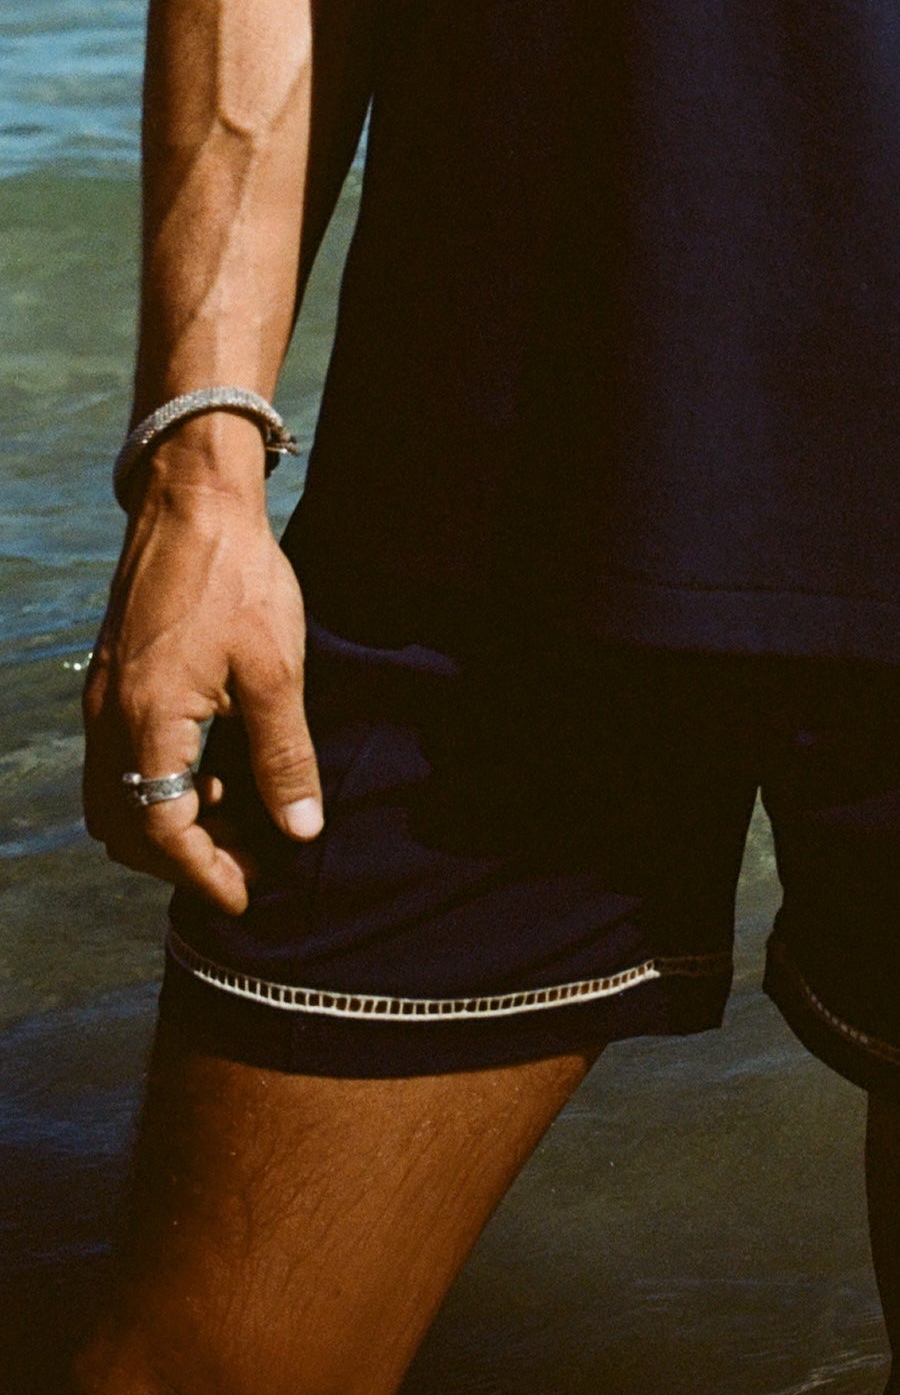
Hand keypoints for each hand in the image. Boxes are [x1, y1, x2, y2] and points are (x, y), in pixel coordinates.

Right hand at [82, 468, 322, 917]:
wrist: (193, 498)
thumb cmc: (239, 576)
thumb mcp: (276, 669)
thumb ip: (284, 755)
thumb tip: (299, 830)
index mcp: (147, 722)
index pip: (162, 831)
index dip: (204, 873)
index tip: (245, 896)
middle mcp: (110, 718)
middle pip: (126, 827)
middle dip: (183, 858)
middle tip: (249, 863)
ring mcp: (104, 697)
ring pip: (117, 797)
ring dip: (168, 823)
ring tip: (241, 820)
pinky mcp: (112, 678)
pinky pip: (120, 759)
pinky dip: (159, 784)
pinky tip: (217, 770)